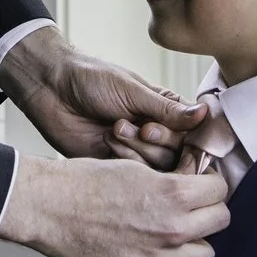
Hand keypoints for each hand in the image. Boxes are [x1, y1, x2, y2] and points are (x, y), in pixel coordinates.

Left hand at [0, 26, 205, 168]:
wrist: (52, 90)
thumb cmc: (91, 80)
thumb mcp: (132, 91)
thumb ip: (167, 109)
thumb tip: (204, 114)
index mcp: (165, 109)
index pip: (194, 132)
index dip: (192, 138)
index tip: (183, 138)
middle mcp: (156, 132)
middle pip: (179, 154)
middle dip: (160, 141)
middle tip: (141, 127)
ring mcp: (137, 151)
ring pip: (159, 168)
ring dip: (139, 149)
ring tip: (116, 127)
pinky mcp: (117, 166)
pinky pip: (135, 177)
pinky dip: (125, 161)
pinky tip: (108, 141)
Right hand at [0, 153, 228, 256]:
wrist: (50, 208)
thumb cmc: (86, 182)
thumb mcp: (136, 167)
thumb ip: (171, 182)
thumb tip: (194, 186)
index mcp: (172, 193)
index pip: (221, 190)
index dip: (211, 184)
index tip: (202, 185)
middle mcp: (172, 227)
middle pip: (220, 221)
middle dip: (209, 211)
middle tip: (192, 208)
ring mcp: (158, 256)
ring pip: (205, 254)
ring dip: (194, 242)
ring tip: (174, 232)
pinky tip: (154, 251)